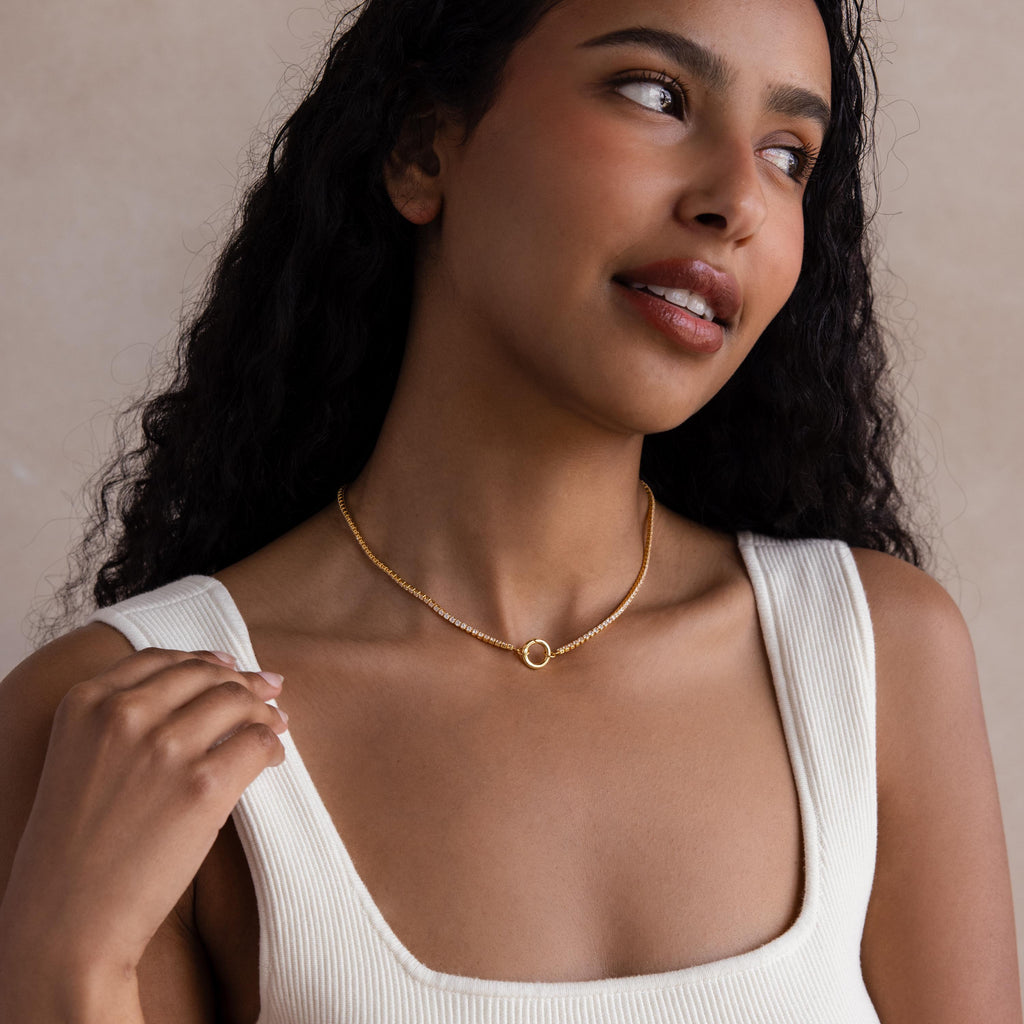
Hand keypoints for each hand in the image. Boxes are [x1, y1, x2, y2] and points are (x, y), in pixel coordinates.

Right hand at [0, 647, 286, 986]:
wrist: (65, 924)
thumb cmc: (72, 852)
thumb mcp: (78, 761)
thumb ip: (120, 721)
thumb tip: (199, 691)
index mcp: (85, 703)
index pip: (160, 659)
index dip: (203, 660)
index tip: (229, 666)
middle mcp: (123, 714)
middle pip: (205, 675)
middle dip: (243, 682)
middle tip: (269, 692)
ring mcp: (165, 746)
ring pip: (238, 700)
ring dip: (265, 711)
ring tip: (277, 725)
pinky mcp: (203, 784)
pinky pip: (258, 741)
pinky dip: (274, 745)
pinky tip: (274, 758)